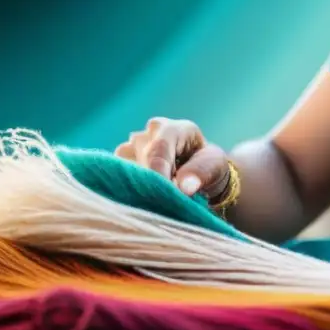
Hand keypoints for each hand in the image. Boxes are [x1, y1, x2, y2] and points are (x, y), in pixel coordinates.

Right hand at [114, 117, 229, 198]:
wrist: (197, 169)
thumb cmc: (207, 165)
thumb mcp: (214, 166)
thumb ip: (200, 174)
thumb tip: (184, 188)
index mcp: (173, 129)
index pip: (158, 150)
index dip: (157, 174)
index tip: (162, 195)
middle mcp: (149, 133)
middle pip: (139, 158)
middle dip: (150, 182)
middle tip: (162, 200)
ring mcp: (133, 145)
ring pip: (124, 166)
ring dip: (138, 184)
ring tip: (155, 196)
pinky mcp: (122, 160)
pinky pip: (116, 174)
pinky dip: (128, 187)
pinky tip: (142, 196)